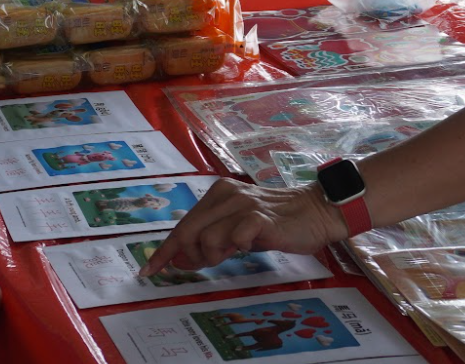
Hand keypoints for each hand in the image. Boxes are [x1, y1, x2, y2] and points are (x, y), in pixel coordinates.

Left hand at [141, 179, 344, 274]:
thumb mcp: (237, 232)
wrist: (316, 213)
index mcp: (217, 194)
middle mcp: (226, 195)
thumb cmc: (276, 223)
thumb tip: (179, 258)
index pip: (183, 224)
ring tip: (233, 253)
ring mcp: (242, 205)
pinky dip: (237, 248)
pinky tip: (250, 246)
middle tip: (196, 267)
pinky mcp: (259, 218)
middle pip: (187, 231)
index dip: (164, 250)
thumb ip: (210, 241)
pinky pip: (234, 238)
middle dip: (186, 256)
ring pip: (206, 238)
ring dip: (213, 255)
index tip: (148, 270)